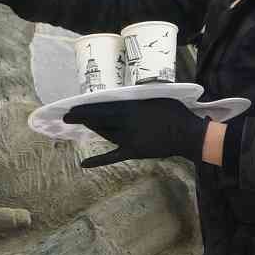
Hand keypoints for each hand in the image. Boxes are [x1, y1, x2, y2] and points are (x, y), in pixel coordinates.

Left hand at [63, 98, 207, 167]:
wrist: (187, 134)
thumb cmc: (175, 112)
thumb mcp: (157, 96)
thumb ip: (140, 96)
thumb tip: (129, 91)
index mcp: (130, 109)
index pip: (102, 108)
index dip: (86, 108)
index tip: (72, 106)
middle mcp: (125, 123)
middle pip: (100, 120)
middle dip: (82, 118)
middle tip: (67, 116)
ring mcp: (128, 139)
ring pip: (104, 134)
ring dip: (91, 129)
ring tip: (78, 125)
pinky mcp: (133, 151)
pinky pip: (112, 156)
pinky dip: (98, 160)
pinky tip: (84, 163)